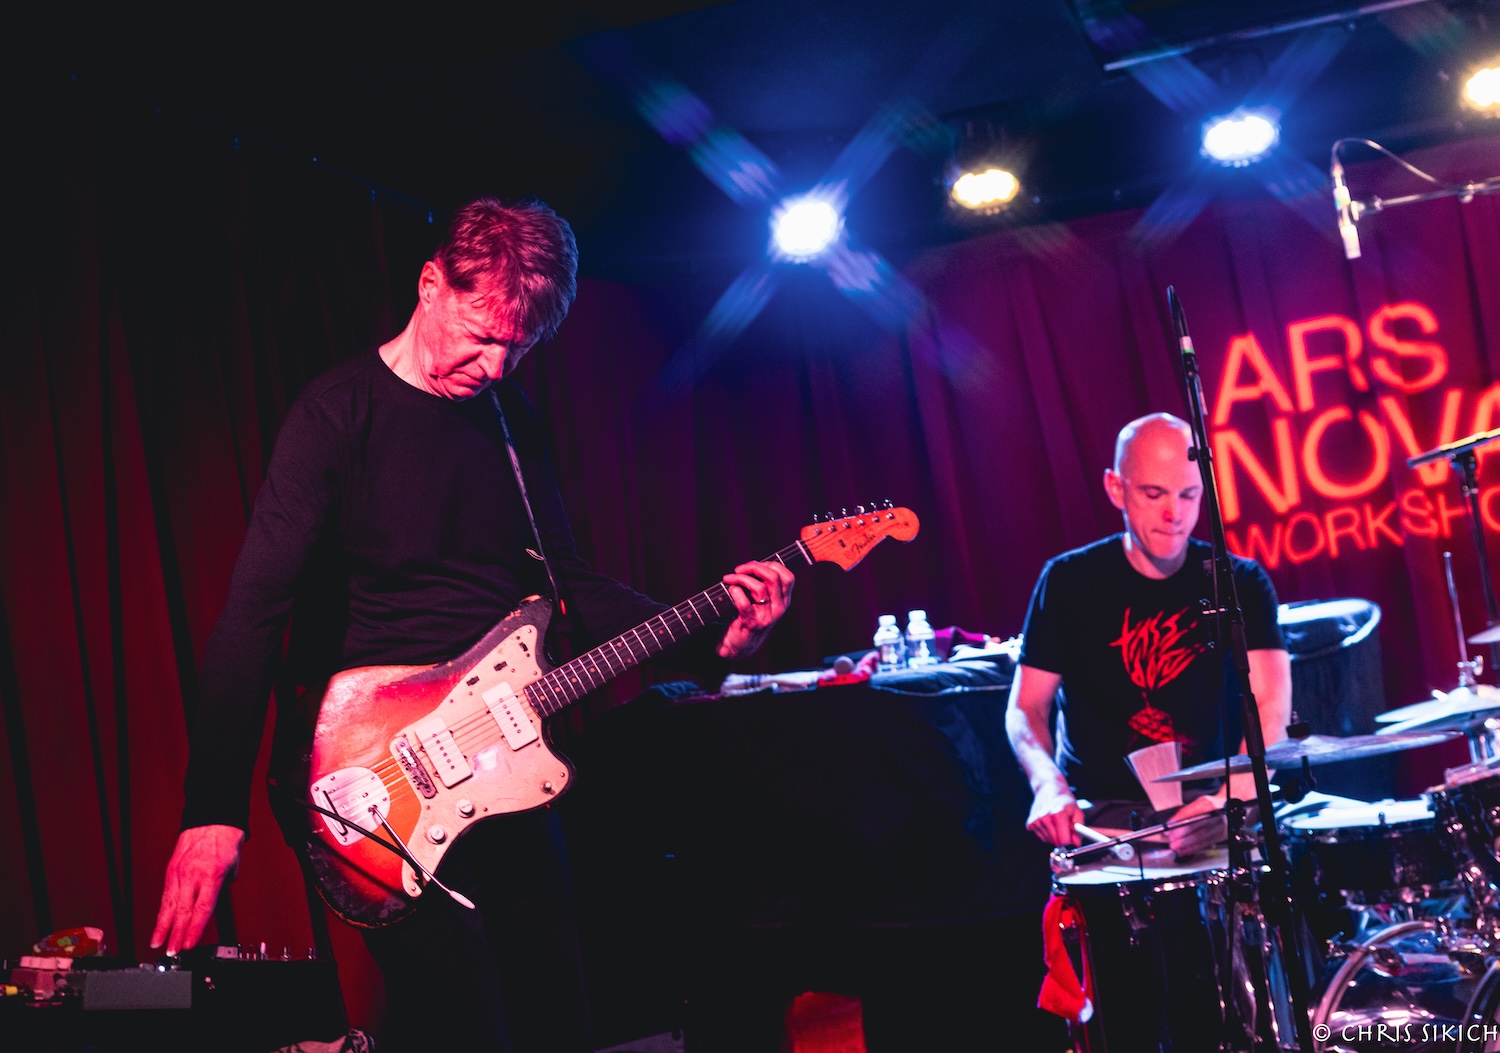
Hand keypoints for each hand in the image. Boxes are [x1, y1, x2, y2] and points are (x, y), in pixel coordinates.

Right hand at [151, 825, 245, 953]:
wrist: (212, 819)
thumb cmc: (225, 840)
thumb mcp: (233, 866)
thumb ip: (223, 887)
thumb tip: (216, 903)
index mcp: (211, 875)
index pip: (202, 909)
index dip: (194, 930)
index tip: (188, 944)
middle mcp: (192, 875)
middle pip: (183, 911)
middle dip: (176, 934)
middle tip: (171, 952)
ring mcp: (179, 873)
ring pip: (169, 905)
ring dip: (163, 927)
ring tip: (158, 944)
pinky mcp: (171, 870)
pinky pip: (166, 895)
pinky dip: (161, 912)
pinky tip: (158, 925)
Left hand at [716, 560, 795, 659]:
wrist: (740, 646)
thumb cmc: (750, 619)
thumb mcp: (766, 603)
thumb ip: (765, 586)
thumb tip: (754, 565)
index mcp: (784, 602)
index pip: (788, 577)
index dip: (771, 565)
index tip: (756, 565)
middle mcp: (778, 609)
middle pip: (773, 577)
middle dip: (754, 567)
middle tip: (739, 569)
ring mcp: (766, 616)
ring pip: (759, 587)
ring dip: (741, 578)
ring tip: (730, 579)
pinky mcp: (751, 622)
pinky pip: (743, 601)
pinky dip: (734, 591)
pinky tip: (730, 590)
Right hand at [1026, 781, 1083, 845]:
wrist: (1047, 789)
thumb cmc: (1063, 800)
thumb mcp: (1077, 811)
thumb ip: (1079, 829)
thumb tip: (1076, 843)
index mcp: (1058, 814)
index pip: (1064, 840)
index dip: (1070, 840)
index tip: (1072, 835)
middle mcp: (1045, 817)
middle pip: (1056, 843)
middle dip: (1062, 838)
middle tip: (1064, 827)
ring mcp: (1036, 821)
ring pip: (1049, 841)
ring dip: (1054, 836)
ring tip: (1056, 823)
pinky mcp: (1030, 824)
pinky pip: (1041, 838)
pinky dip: (1046, 834)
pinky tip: (1048, 823)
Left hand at [1167, 795, 1226, 856]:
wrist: (1229, 809)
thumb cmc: (1211, 806)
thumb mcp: (1199, 803)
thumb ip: (1186, 813)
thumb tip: (1171, 823)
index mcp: (1207, 804)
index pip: (1191, 812)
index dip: (1178, 820)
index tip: (1168, 827)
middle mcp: (1215, 815)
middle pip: (1196, 826)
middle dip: (1182, 835)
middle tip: (1171, 840)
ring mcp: (1220, 826)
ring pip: (1201, 836)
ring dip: (1186, 844)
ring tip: (1176, 847)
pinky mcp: (1222, 836)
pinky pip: (1206, 843)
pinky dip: (1194, 848)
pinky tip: (1185, 850)